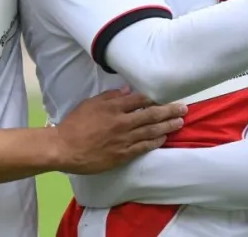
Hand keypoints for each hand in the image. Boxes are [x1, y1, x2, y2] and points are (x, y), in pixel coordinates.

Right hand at [52, 88, 185, 174]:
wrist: (64, 148)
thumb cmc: (75, 124)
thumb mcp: (91, 103)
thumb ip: (110, 96)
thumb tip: (128, 91)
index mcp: (114, 107)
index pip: (141, 100)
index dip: (156, 98)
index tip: (168, 96)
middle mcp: (122, 122)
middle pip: (151, 115)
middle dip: (169, 111)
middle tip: (183, 108)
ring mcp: (124, 139)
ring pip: (151, 131)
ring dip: (167, 126)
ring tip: (180, 122)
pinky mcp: (122, 155)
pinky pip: (143, 147)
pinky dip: (155, 141)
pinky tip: (164, 137)